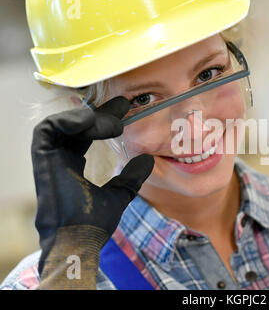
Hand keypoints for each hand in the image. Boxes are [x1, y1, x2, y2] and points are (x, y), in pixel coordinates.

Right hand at [31, 96, 153, 286]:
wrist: (78, 241)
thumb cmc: (93, 224)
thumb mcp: (118, 195)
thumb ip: (130, 178)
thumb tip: (148, 159)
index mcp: (72, 166)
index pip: (86, 136)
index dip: (103, 121)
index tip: (124, 110)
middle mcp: (59, 159)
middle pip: (76, 126)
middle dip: (99, 113)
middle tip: (123, 105)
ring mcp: (49, 159)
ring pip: (60, 123)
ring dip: (86, 117)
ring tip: (111, 122)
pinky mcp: (42, 159)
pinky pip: (47, 129)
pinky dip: (67, 120)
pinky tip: (90, 121)